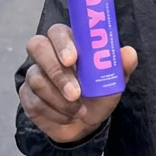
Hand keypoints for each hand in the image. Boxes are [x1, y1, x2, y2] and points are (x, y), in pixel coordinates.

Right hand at [18, 23, 137, 143]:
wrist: (85, 123)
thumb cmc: (98, 94)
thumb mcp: (113, 82)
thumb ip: (121, 66)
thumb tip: (128, 53)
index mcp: (69, 43)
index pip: (57, 31)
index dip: (62, 43)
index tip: (72, 59)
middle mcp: (47, 53)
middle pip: (37, 47)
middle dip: (57, 73)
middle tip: (75, 93)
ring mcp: (34, 73)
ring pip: (37, 80)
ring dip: (60, 101)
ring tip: (79, 110)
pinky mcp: (26, 94)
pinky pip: (33, 102)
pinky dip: (54, 113)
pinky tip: (67, 116)